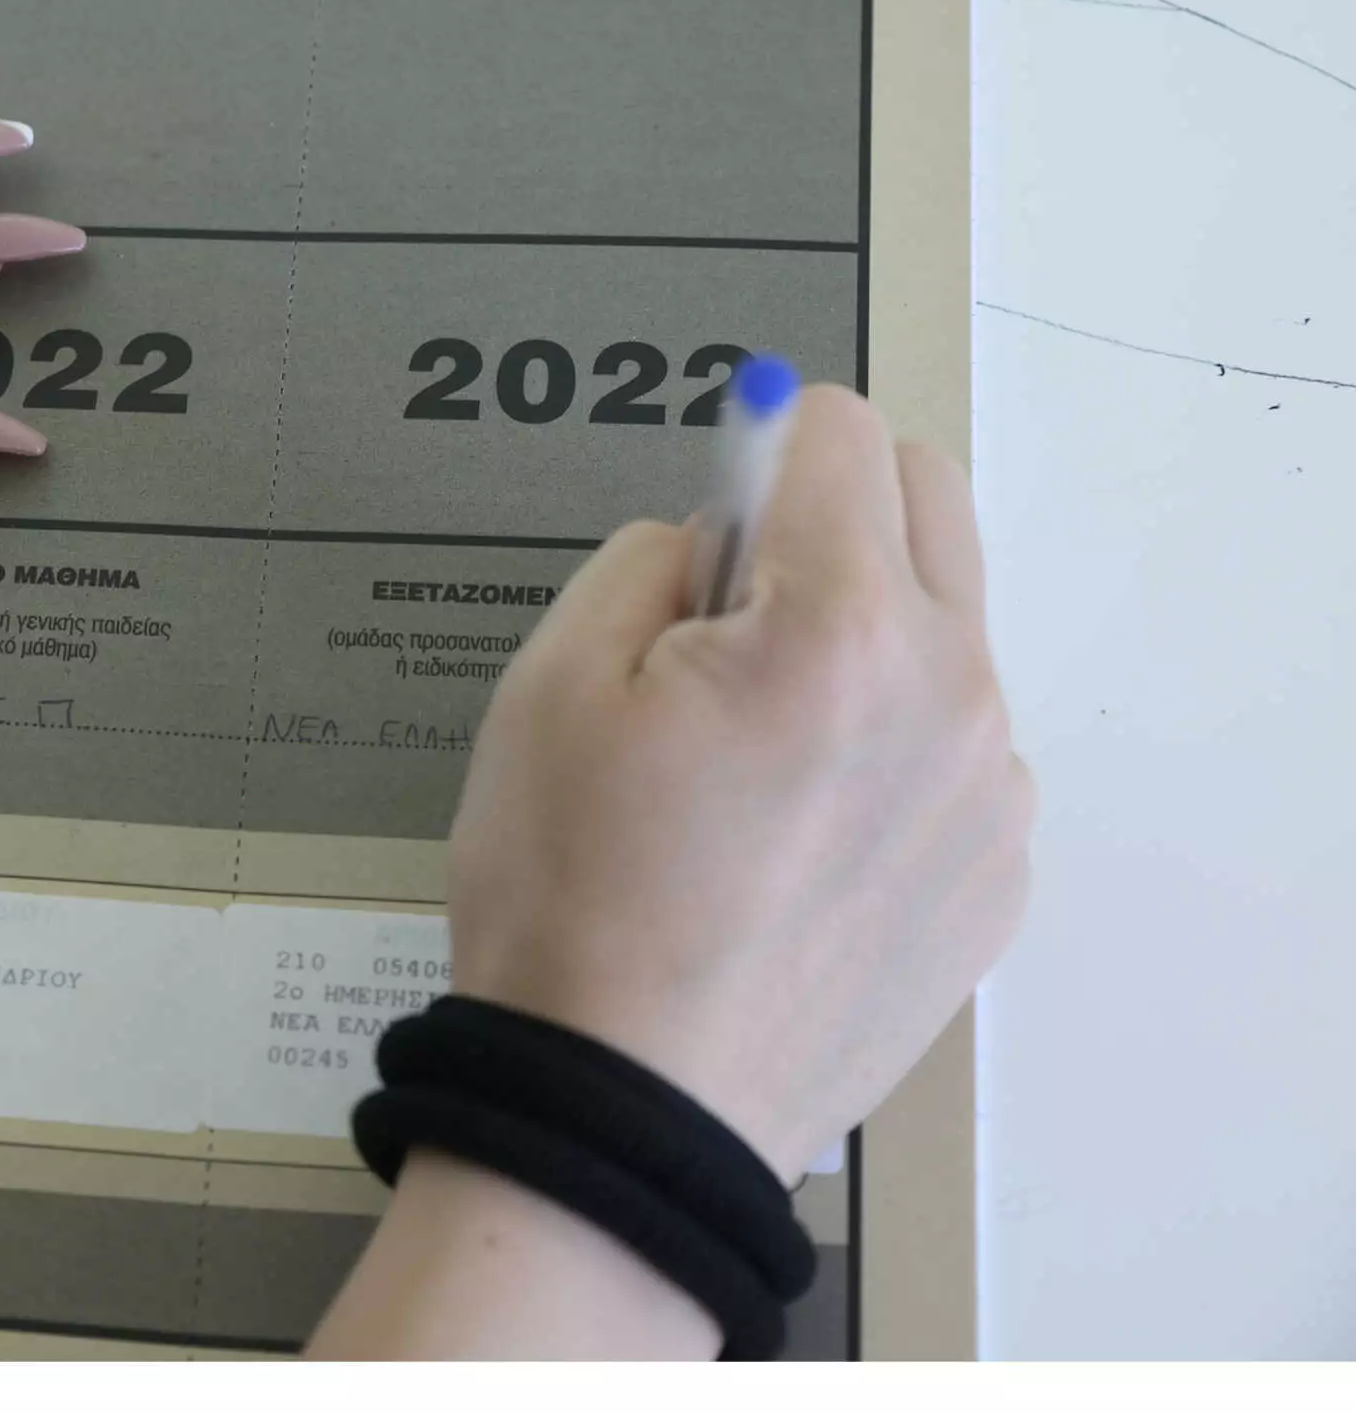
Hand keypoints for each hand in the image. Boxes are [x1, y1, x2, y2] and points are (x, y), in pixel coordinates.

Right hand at [443, 385, 1031, 1178]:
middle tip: (734, 611)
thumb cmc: (571, 899)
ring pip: (949, 631)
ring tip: (755, 755)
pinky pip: (957, 752)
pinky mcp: (995, 878)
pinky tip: (793, 839)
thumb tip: (717, 531)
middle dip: (838, 510)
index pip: (843, 433)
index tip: (711, 522)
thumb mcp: (548, 686)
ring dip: (866, 637)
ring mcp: (986, 793)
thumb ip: (646, 560)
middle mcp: (950, 692)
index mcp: (839, 626)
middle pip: (932, 501)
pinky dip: (889, 751)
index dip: (757, 446)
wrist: (629, 1110)